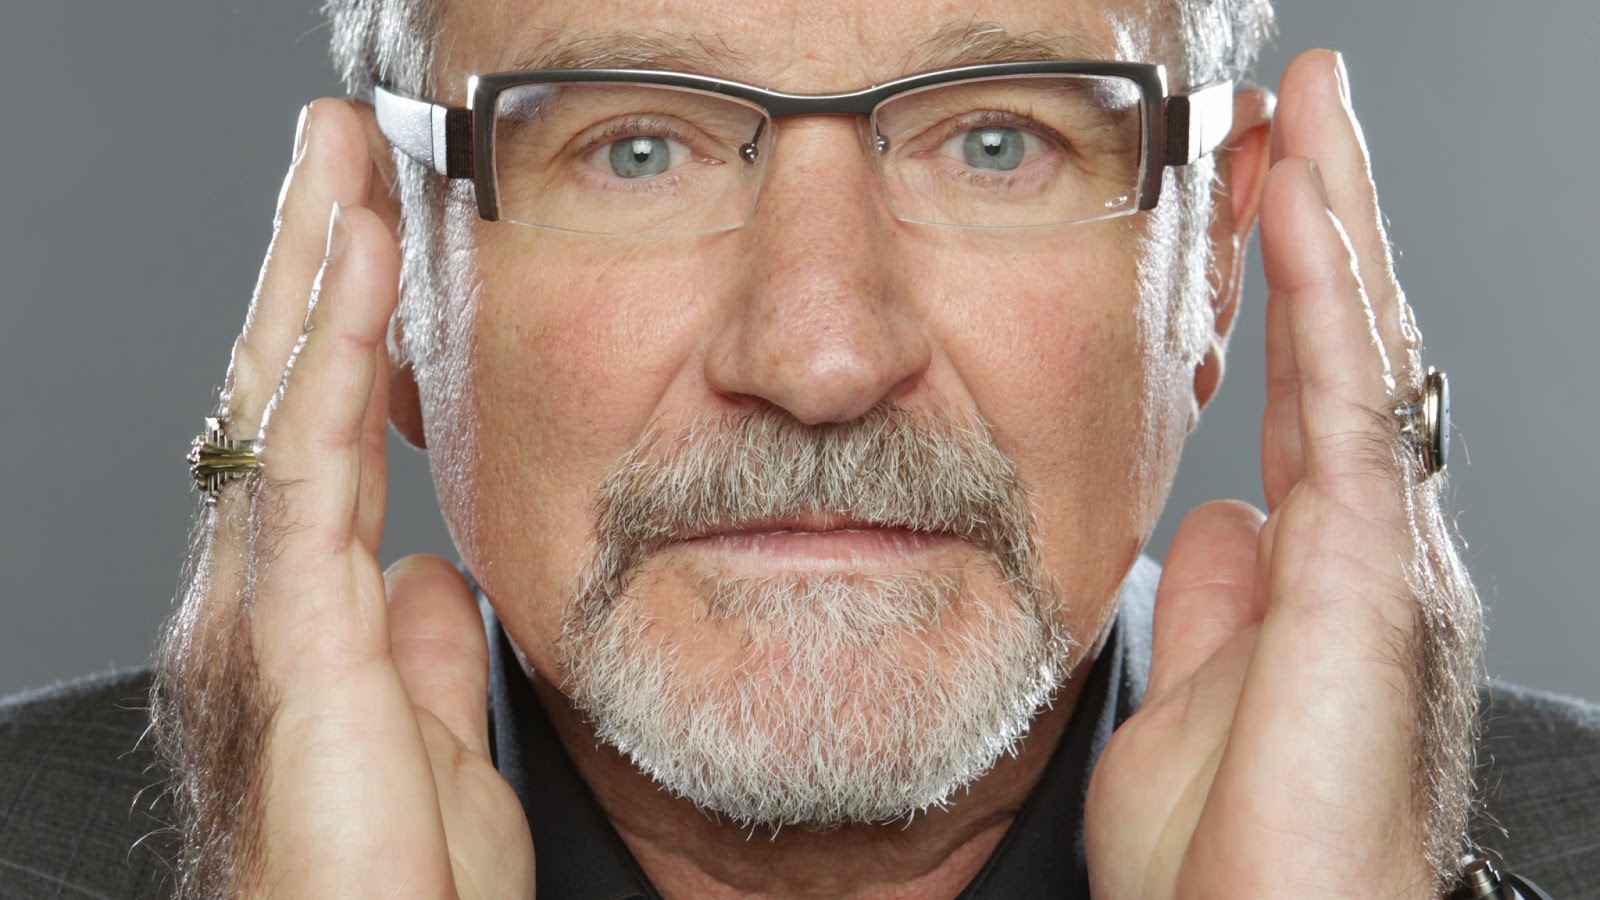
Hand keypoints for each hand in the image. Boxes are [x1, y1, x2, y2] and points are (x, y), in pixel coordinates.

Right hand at [152, 100, 532, 896]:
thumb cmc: (395, 899)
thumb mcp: (440, 754)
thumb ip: (426, 660)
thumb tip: (427, 574)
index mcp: (307, 622)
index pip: (317, 438)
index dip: (338, 332)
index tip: (372, 234)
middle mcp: (265, 603)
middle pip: (281, 399)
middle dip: (308, 268)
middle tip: (334, 150)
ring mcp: (265, 618)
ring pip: (278, 407)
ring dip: (310, 277)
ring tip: (334, 163)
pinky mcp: (291, 645)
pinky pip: (308, 472)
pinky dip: (327, 361)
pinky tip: (352, 271)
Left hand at [1084, 50, 1480, 897]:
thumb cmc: (1237, 861)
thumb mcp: (1198, 704)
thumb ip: (1217, 608)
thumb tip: (1217, 514)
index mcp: (1326, 570)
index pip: (1310, 392)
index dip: (1295, 290)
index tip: (1265, 190)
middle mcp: (1372, 548)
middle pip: (1352, 350)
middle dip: (1330, 221)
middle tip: (1305, 106)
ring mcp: (1385, 559)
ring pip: (1365, 352)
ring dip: (1337, 222)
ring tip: (1314, 107)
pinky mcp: (1373, 582)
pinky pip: (1347, 409)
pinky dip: (1325, 300)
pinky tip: (1304, 205)